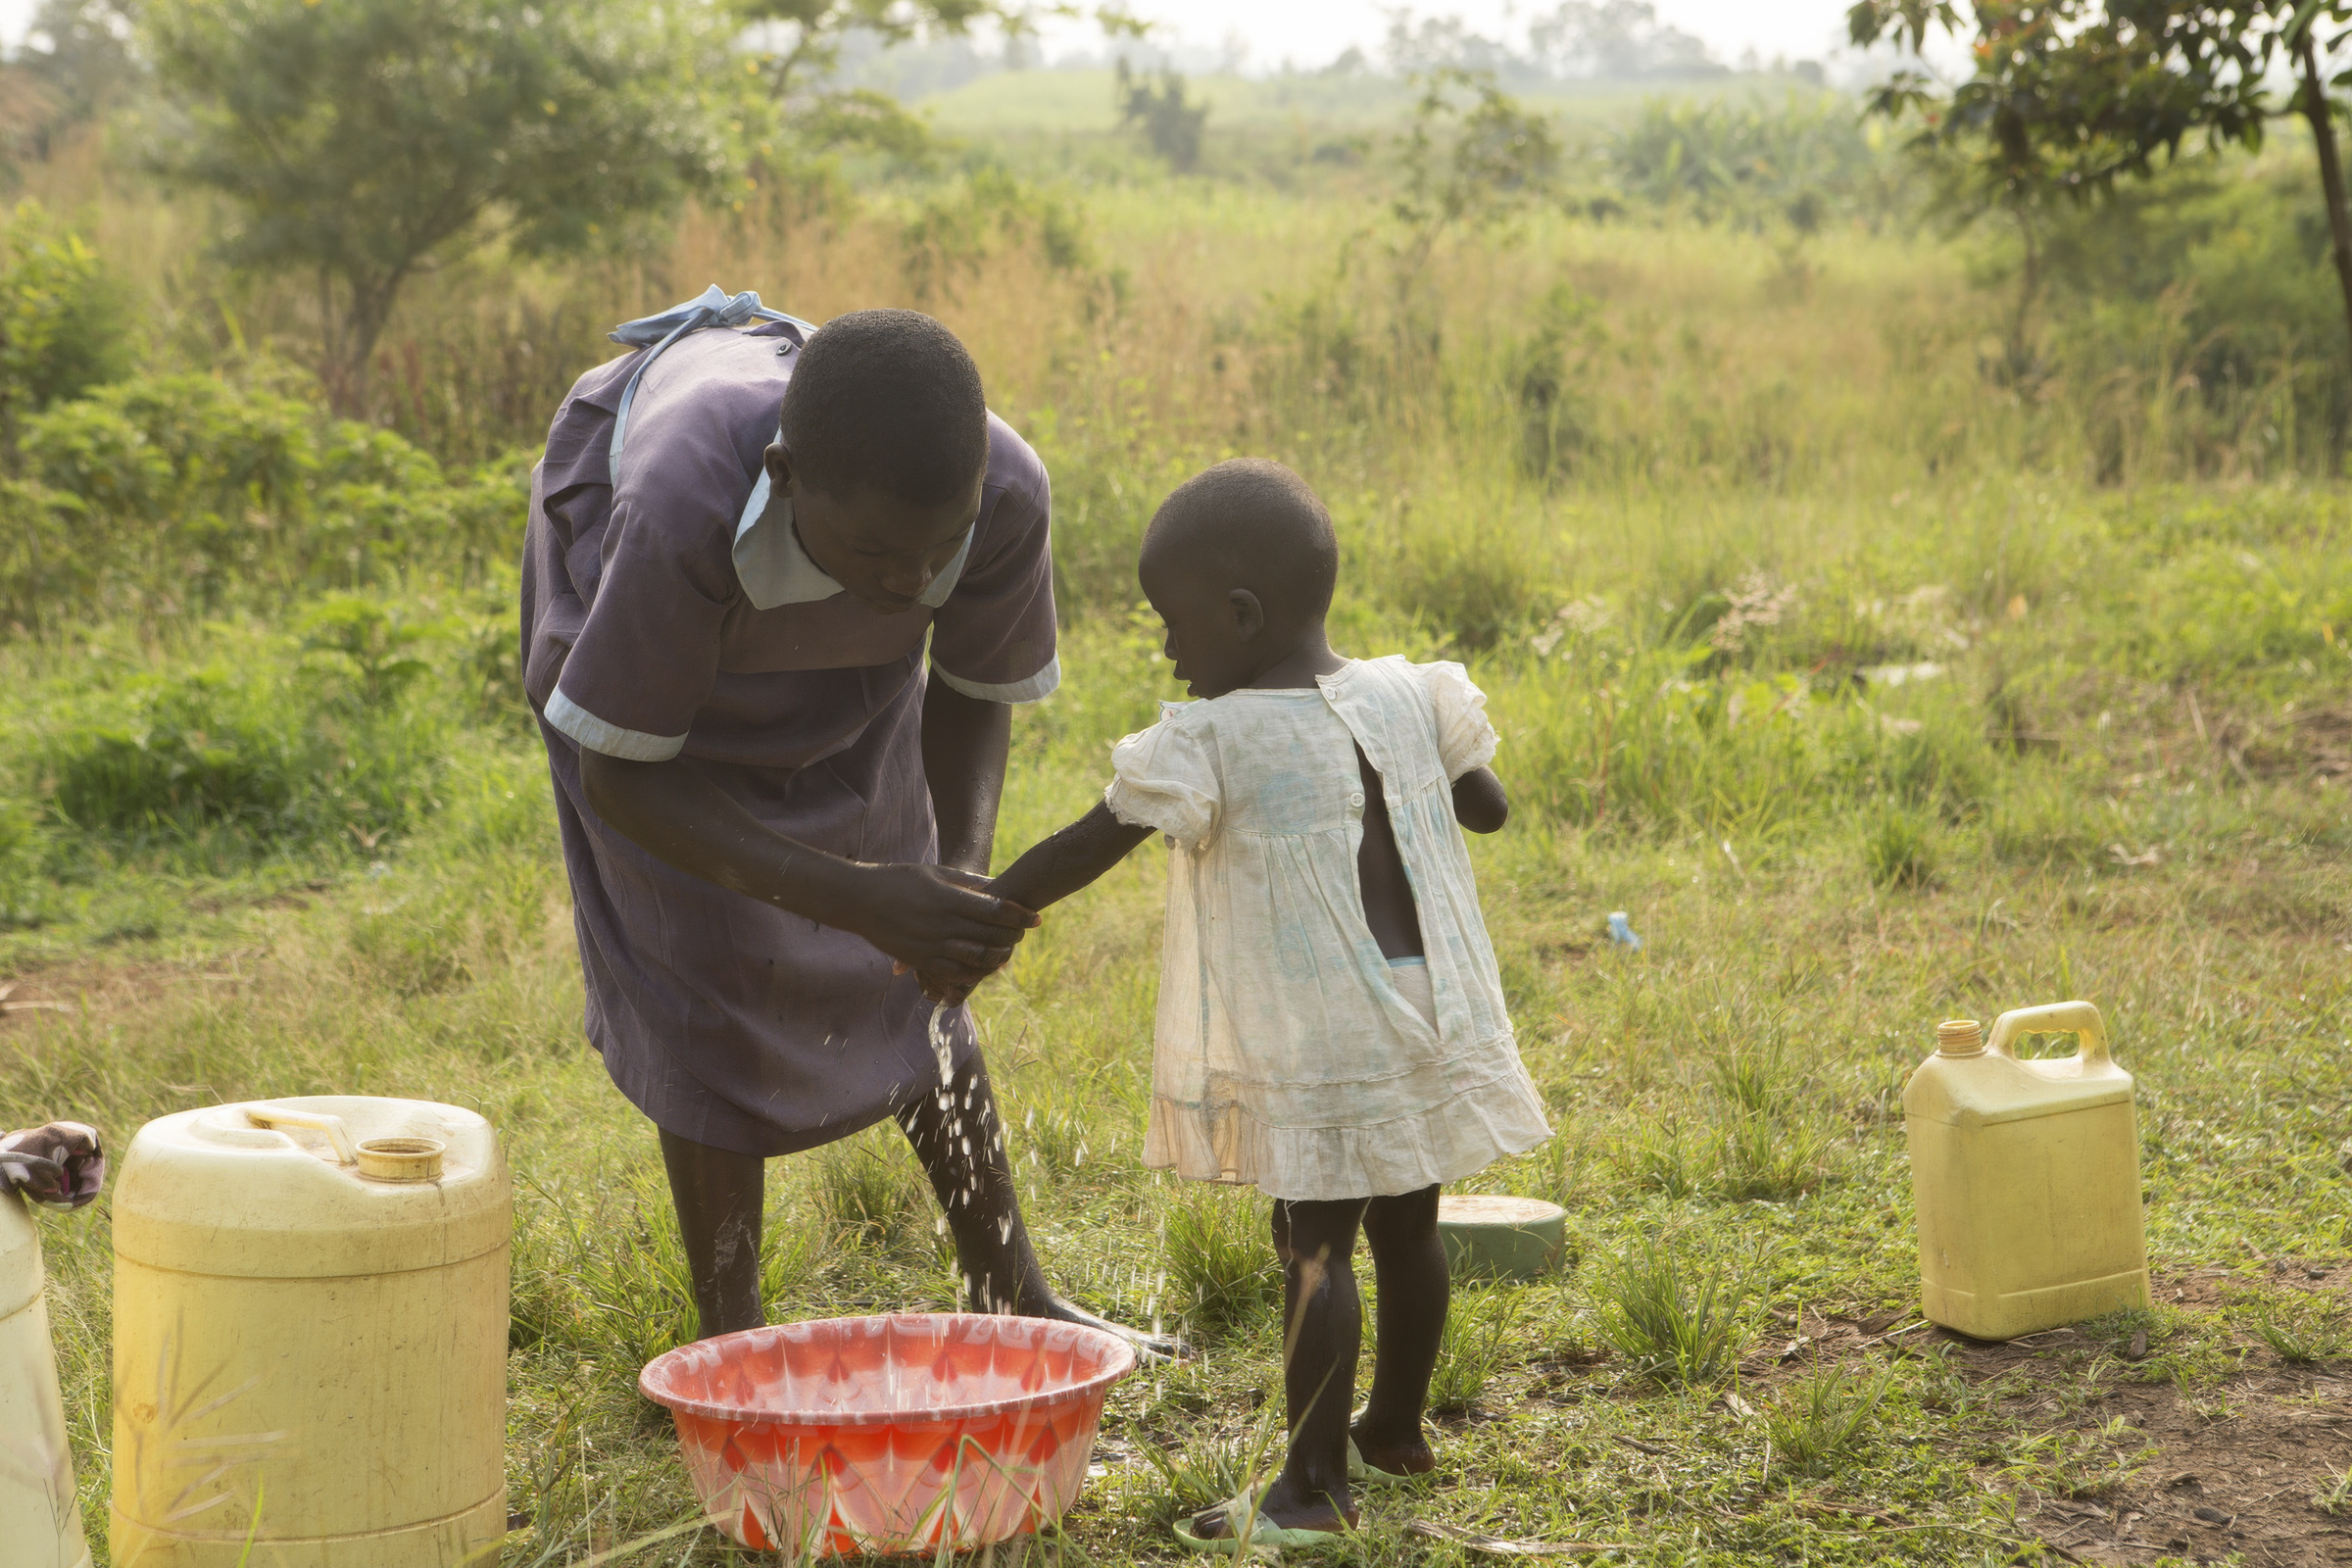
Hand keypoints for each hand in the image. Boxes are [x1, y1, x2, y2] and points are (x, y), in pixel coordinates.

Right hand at [848, 863, 1036, 997]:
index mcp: (948, 899)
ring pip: (976, 959)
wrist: (860, 900)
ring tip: (1008, 952)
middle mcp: (943, 925)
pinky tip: (982, 969)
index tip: (1036, 918)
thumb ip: (966, 881)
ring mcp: (931, 945)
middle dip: (1013, 937)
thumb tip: (995, 885)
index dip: (1019, 916)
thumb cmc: (898, 879)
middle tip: (1024, 935)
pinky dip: (973, 974)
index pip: (995, 910)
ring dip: (998, 957)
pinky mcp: (920, 961)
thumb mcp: (934, 872)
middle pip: (990, 936)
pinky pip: (954, 974)